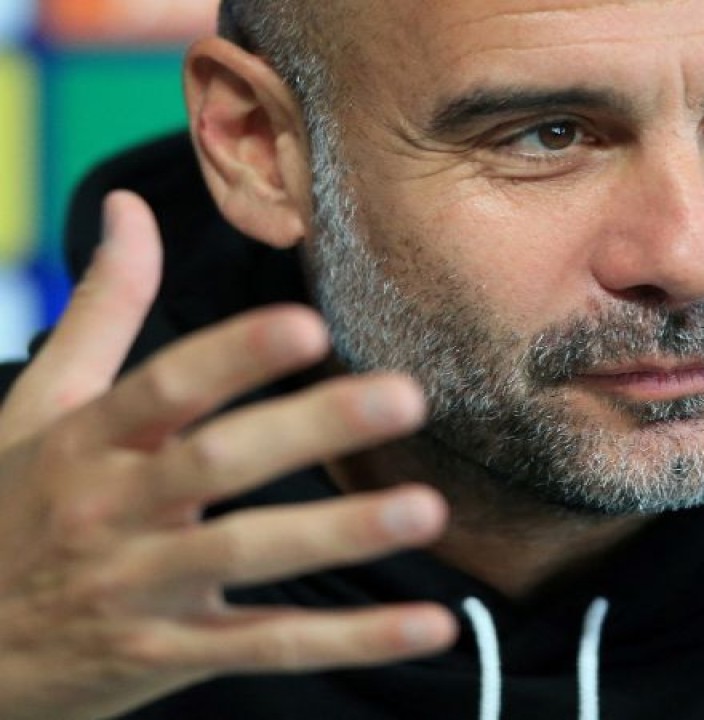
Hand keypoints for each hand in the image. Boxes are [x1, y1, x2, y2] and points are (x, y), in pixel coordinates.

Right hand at [0, 192, 456, 719]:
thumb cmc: (9, 508)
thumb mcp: (39, 408)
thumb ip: (101, 309)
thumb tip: (130, 207)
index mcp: (87, 442)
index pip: (164, 388)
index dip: (233, 356)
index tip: (306, 324)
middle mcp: (115, 510)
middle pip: (217, 463)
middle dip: (309, 429)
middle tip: (402, 396)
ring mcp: (141, 588)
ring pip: (249, 554)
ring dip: (340, 535)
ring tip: (425, 510)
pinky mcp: (168, 654)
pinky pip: (269, 647)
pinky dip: (351, 641)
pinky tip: (428, 626)